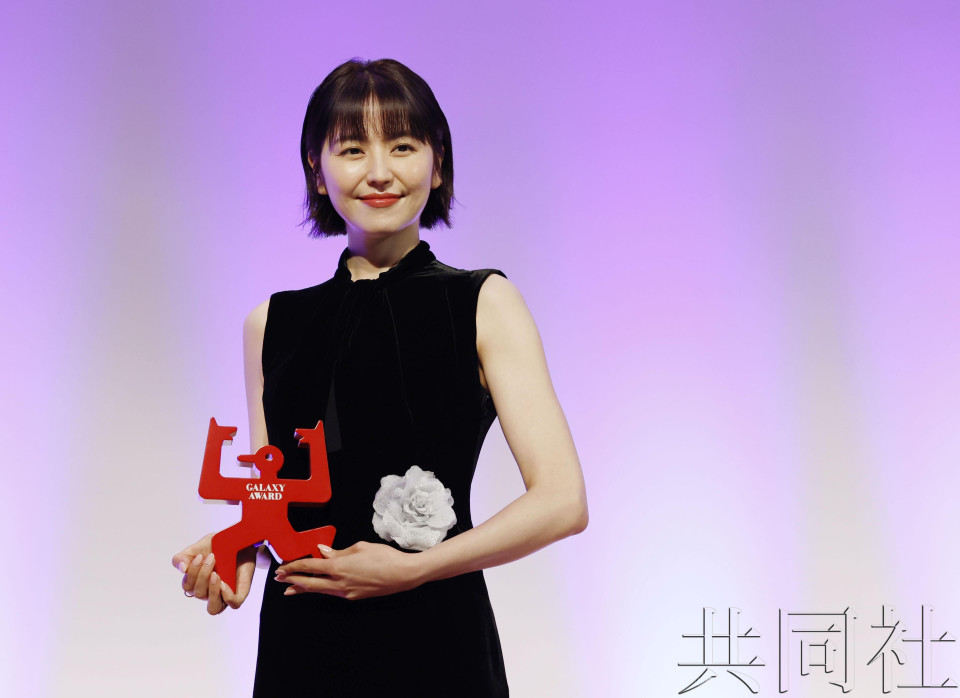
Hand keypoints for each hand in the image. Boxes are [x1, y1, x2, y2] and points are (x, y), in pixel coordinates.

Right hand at [172, 534, 255, 614]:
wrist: (240, 541)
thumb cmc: (217, 546)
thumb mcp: (198, 547)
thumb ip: (183, 557)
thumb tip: (182, 569)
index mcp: (197, 582)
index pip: (187, 586)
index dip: (192, 573)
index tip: (200, 556)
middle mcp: (209, 592)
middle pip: (199, 593)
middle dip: (203, 575)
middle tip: (212, 558)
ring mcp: (224, 595)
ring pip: (213, 608)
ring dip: (212, 591)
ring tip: (216, 575)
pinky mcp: (239, 593)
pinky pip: (234, 604)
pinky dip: (228, 596)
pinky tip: (225, 584)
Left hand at [275, 541, 420, 600]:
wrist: (403, 574)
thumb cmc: (384, 557)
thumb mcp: (360, 547)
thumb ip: (338, 551)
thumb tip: (322, 552)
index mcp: (339, 566)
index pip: (310, 567)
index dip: (294, 567)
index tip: (283, 567)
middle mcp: (339, 582)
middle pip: (309, 583)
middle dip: (292, 581)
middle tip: (279, 579)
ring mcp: (346, 592)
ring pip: (319, 590)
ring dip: (304, 588)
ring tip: (291, 590)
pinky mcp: (354, 596)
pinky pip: (333, 592)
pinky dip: (321, 589)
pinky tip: (318, 586)